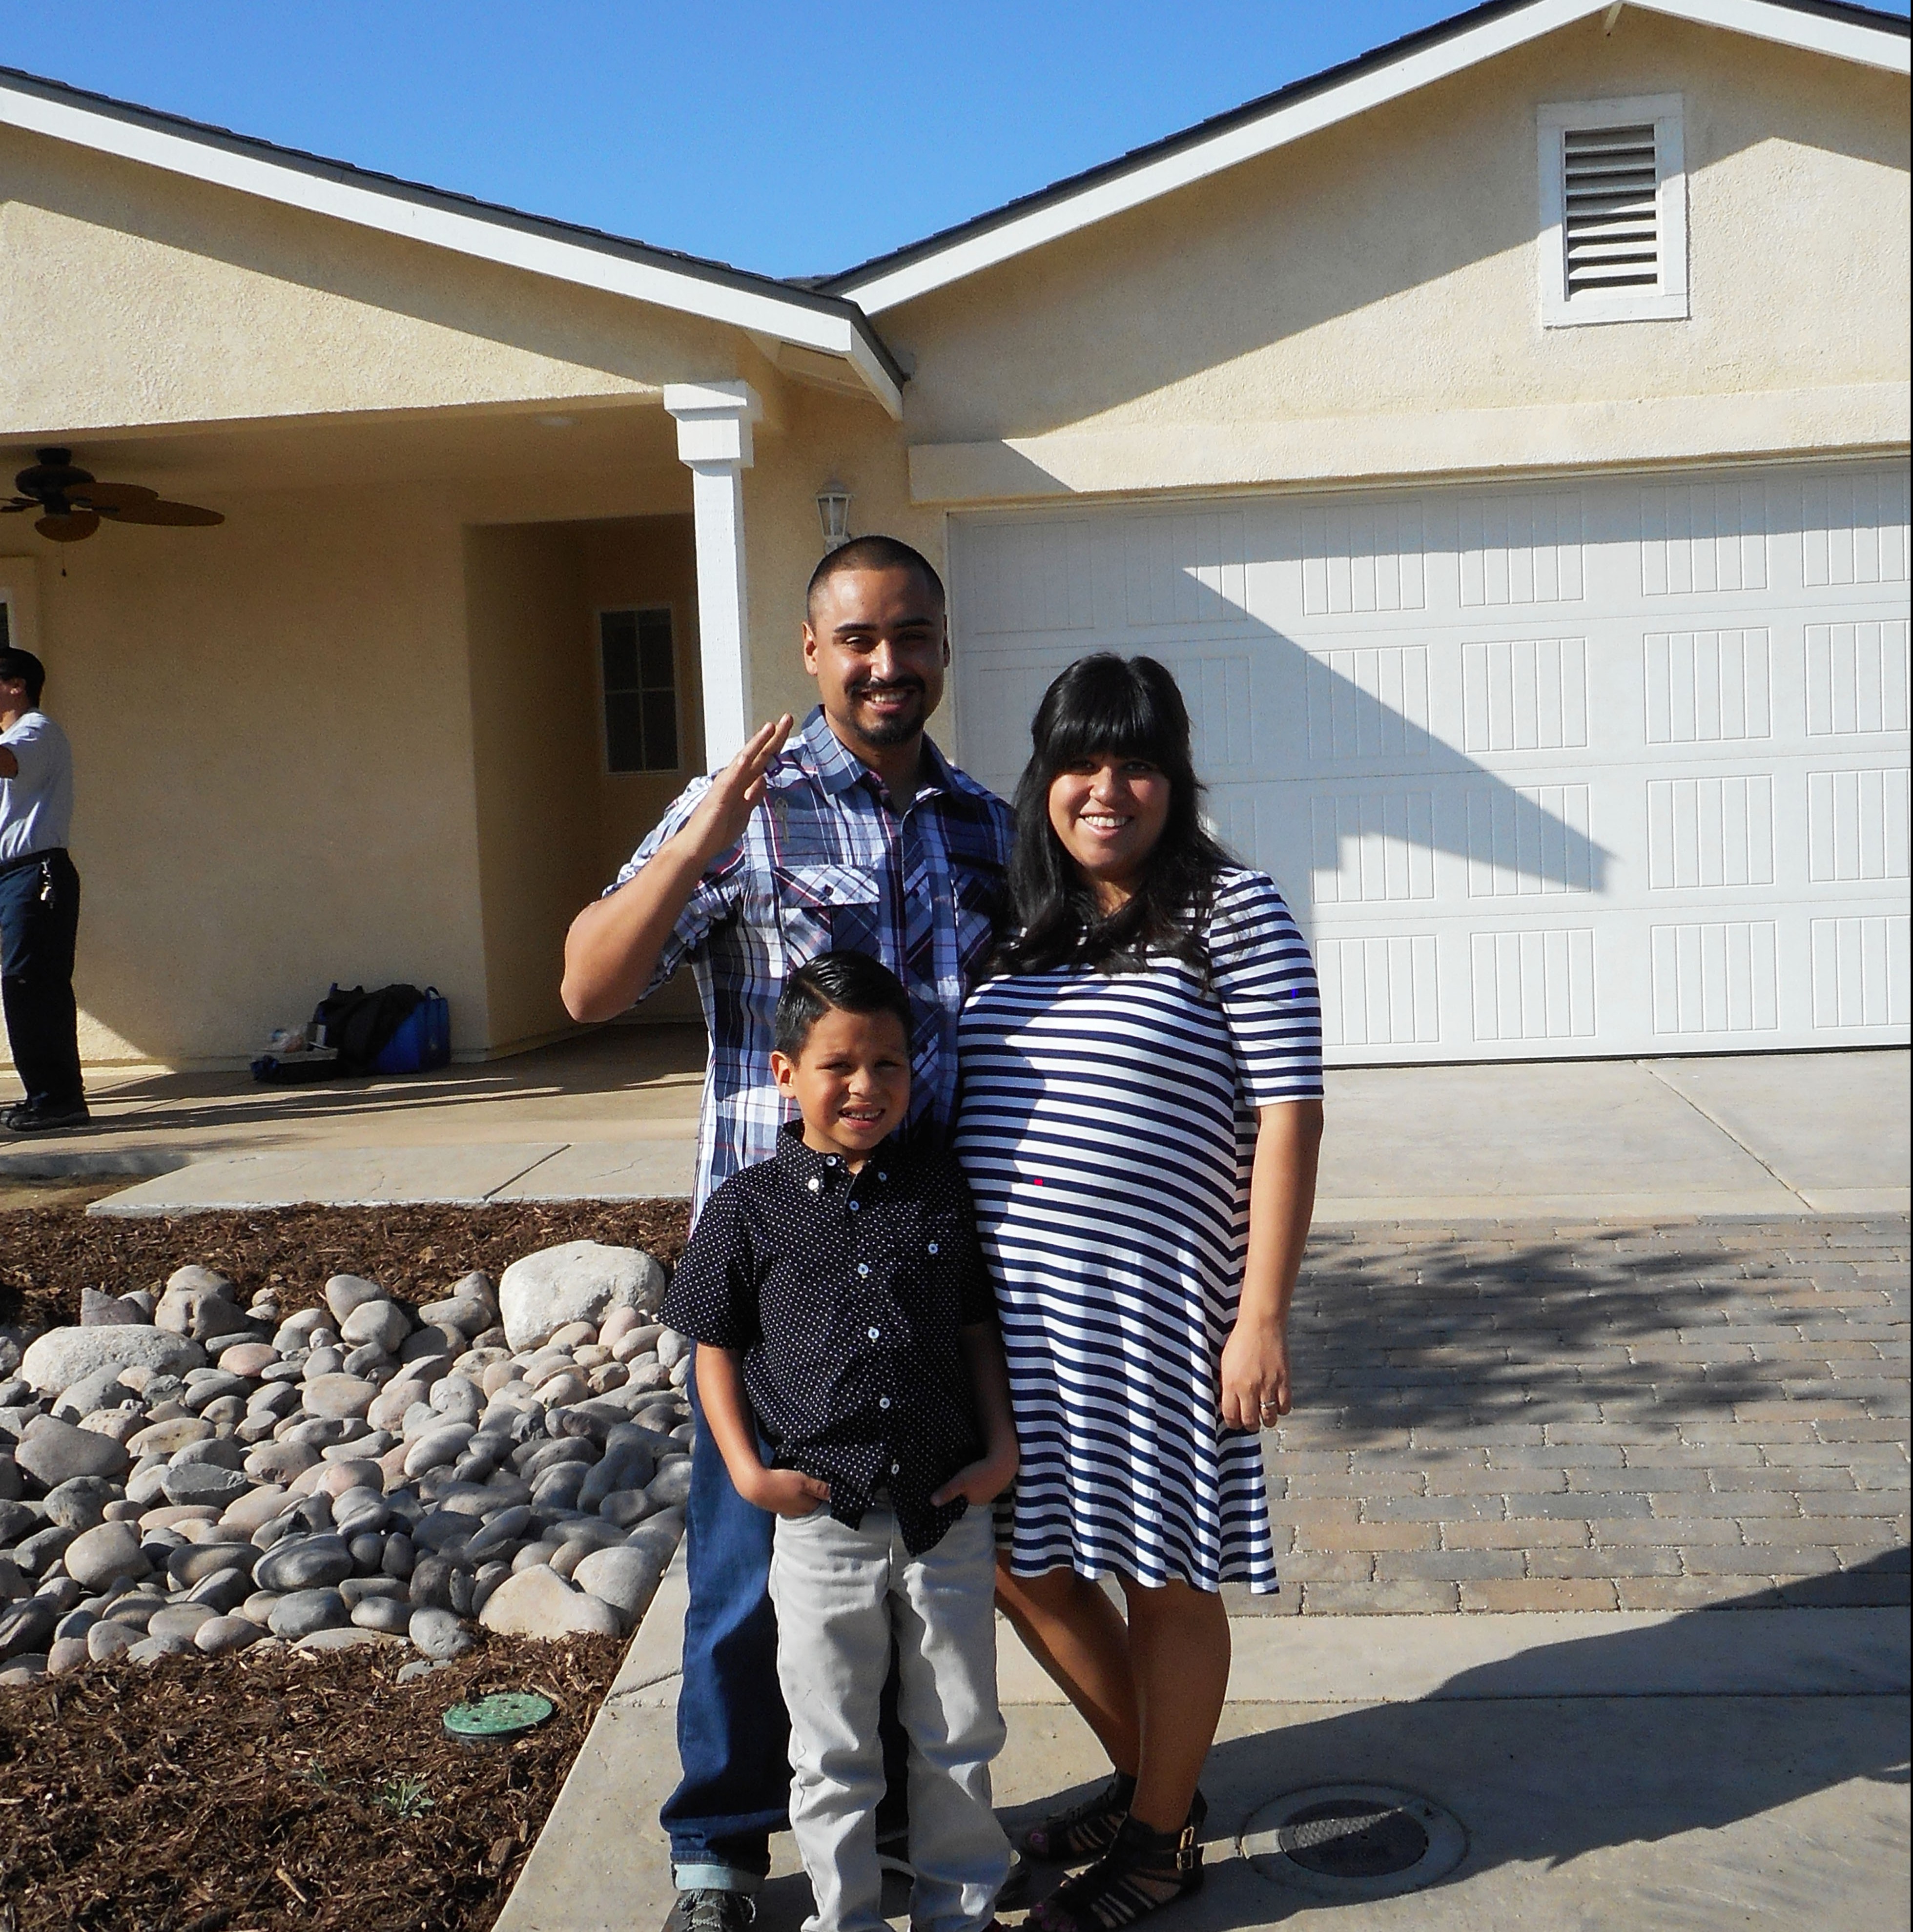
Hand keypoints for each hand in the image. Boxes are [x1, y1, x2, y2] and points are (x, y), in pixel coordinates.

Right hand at [676, 715, 793, 863]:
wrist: (696, 848)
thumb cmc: (717, 831)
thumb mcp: (743, 814)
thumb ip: (753, 797)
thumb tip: (763, 780)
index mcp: (741, 785)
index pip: (762, 761)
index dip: (775, 745)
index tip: (787, 729)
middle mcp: (733, 781)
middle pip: (756, 755)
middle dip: (772, 737)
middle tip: (787, 717)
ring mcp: (725, 787)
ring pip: (743, 761)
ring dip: (756, 743)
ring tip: (770, 727)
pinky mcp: (718, 798)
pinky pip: (730, 780)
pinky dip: (739, 766)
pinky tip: (749, 754)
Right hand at [742, 1466, 830, 1517]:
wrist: (754, 1486)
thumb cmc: (781, 1483)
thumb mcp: (804, 1481)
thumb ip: (820, 1488)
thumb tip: (837, 1493)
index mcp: (809, 1507)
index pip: (825, 1501)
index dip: (829, 1492)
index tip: (833, 1483)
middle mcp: (799, 1512)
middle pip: (814, 1502)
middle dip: (817, 1494)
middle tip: (820, 1480)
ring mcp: (788, 1510)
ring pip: (802, 1501)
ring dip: (805, 1493)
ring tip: (806, 1481)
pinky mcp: (778, 1505)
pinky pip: (792, 1499)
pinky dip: (795, 1493)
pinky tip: (792, 1485)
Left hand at [931, 1447, 1018, 1507]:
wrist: (1004, 1461)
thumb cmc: (980, 1474)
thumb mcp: (960, 1483)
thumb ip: (946, 1493)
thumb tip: (932, 1503)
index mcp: (976, 1501)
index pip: (962, 1500)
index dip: (956, 1493)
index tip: (950, 1484)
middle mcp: (986, 1497)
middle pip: (970, 1493)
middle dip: (964, 1487)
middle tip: (955, 1475)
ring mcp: (994, 1487)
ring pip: (978, 1485)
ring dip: (972, 1478)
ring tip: (966, 1469)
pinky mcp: (998, 1476)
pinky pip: (985, 1476)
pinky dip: (981, 1472)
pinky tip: (977, 1464)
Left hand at [1219, 1319, 1290, 1430]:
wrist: (1261, 1324)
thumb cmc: (1240, 1341)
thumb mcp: (1225, 1363)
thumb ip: (1226, 1386)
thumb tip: (1228, 1405)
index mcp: (1231, 1384)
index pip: (1230, 1417)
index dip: (1233, 1423)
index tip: (1236, 1421)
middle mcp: (1248, 1388)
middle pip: (1250, 1422)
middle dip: (1250, 1425)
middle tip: (1251, 1420)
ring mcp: (1268, 1386)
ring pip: (1269, 1419)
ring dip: (1266, 1419)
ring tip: (1264, 1413)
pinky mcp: (1284, 1381)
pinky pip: (1285, 1407)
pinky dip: (1281, 1409)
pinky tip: (1276, 1402)